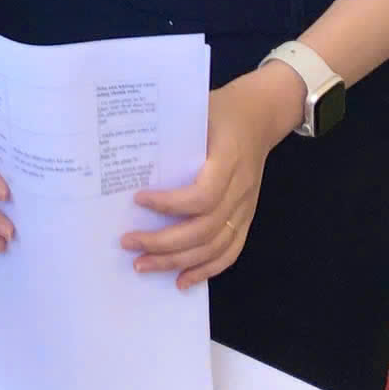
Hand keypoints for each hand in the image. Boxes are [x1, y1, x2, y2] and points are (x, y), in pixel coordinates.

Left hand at [124, 62, 302, 287]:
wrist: (262, 114)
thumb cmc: (221, 110)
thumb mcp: (198, 109)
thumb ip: (171, 131)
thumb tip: (126, 152)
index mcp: (229, 159)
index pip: (203, 194)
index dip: (170, 204)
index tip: (138, 199)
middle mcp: (241, 189)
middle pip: (205, 228)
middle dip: (164, 242)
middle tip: (128, 243)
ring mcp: (246, 207)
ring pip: (215, 246)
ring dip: (178, 261)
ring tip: (143, 265)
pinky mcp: (247, 217)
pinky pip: (230, 251)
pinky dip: (206, 270)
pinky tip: (181, 280)